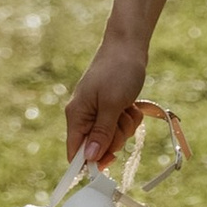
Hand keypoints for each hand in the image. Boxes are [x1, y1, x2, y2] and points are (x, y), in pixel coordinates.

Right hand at [64, 24, 151, 166]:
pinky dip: (129, 117)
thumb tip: (90, 159)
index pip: (75, 152)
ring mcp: (98, 111)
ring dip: (125, 126)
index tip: (111, 159)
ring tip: (127, 107)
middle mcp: (84, 116)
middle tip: (122, 118)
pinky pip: (121, 125)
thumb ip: (101, 133)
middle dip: (115, 138)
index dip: (91, 162)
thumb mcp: (111, 104)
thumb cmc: (118, 70)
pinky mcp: (111, 107)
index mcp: (77, 115)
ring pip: (113, 136)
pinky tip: (131, 104)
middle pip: (97, 147)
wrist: (129, 45)